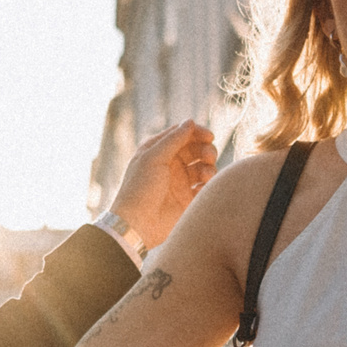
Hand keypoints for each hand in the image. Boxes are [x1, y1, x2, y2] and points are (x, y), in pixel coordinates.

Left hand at [108, 120, 217, 248]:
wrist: (137, 224)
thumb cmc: (140, 188)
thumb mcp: (153, 157)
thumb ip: (174, 139)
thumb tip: (191, 122)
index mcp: (157, 151)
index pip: (182, 134)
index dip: (197, 132)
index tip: (209, 136)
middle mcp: (169, 164)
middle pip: (195, 149)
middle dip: (205, 149)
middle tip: (209, 156)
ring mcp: (179, 182)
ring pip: (202, 166)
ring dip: (209, 166)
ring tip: (206, 174)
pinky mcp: (187, 199)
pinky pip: (205, 186)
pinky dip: (208, 183)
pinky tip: (204, 186)